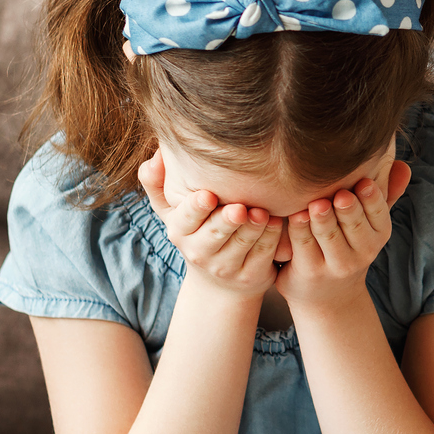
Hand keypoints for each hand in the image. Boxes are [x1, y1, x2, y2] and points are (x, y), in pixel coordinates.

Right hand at [139, 148, 282, 297]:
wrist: (218, 279)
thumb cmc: (197, 229)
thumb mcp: (172, 210)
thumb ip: (156, 182)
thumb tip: (157, 154)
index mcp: (179, 231)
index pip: (186, 218)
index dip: (196, 208)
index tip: (207, 195)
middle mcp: (199, 252)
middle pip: (215, 233)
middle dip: (227, 221)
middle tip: (239, 208)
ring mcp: (225, 267)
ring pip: (242, 244)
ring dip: (253, 228)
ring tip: (263, 212)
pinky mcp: (249, 276)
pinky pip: (262, 255)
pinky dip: (271, 238)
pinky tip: (277, 222)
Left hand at [275, 162, 412, 311]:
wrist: (328, 296)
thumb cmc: (348, 246)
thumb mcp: (369, 224)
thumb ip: (385, 194)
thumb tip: (403, 165)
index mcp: (378, 235)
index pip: (379, 214)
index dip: (372, 199)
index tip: (364, 183)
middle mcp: (362, 253)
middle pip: (354, 226)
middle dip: (348, 210)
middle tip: (341, 195)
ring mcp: (335, 265)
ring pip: (328, 237)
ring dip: (322, 220)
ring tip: (317, 205)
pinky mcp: (309, 271)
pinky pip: (303, 245)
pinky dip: (298, 229)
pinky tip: (294, 215)